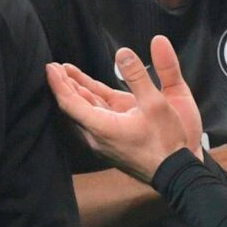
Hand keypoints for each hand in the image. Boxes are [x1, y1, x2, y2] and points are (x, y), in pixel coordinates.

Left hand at [45, 35, 201, 181]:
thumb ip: (138, 77)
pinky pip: (94, 117)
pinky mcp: (112, 141)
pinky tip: (88, 90)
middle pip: (72, 107)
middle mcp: (97, 136)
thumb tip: (123, 52)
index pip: (70, 103)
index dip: (59, 83)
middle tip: (54, 66)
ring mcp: (103, 140)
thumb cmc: (167, 143)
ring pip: (83, 112)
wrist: (176, 174)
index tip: (50, 66)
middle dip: (64, 84)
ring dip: (76, 91)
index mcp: (102, 127)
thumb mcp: (157, 104)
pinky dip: (89, 101)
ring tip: (67, 73)